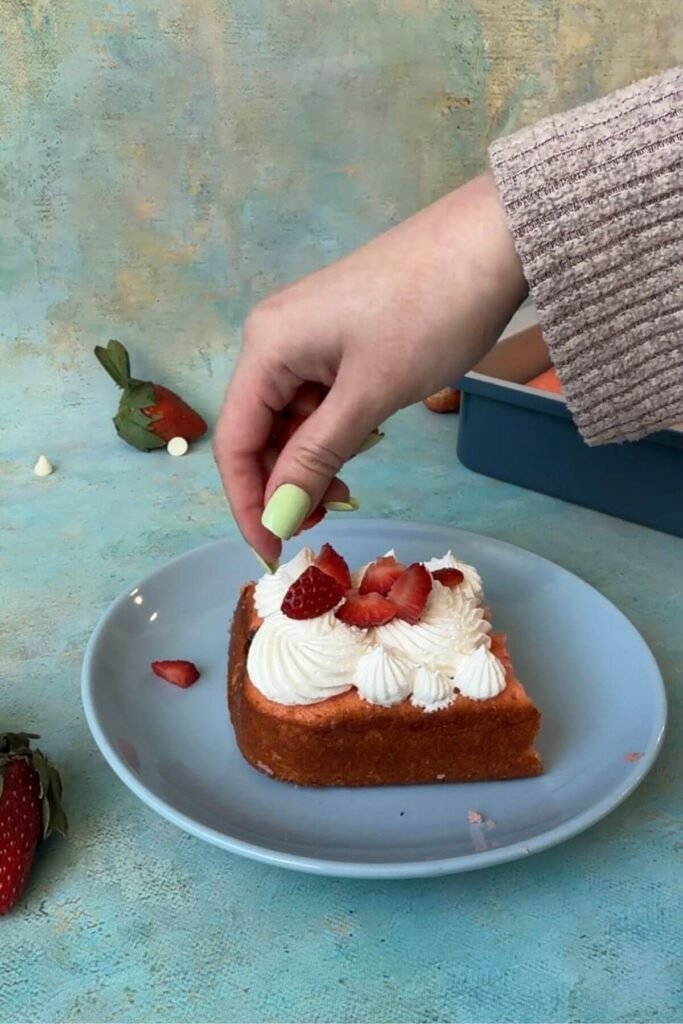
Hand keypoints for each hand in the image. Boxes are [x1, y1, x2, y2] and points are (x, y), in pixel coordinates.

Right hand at [214, 171, 525, 563]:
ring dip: (309, 465)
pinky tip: (355, 455)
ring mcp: (308, 338)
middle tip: (321, 525)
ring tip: (345, 493)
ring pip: (291, 421)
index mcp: (267, 346)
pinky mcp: (339, 339)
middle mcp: (274, 340)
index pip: (234, 442)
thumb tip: (273, 518)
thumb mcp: (369, 396)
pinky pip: (319, 402)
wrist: (495, 241)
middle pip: (258, 432)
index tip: (270, 555)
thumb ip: (315, 459)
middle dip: (282, 486)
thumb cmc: (431, 313)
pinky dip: (332, 436)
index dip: (247, 505)